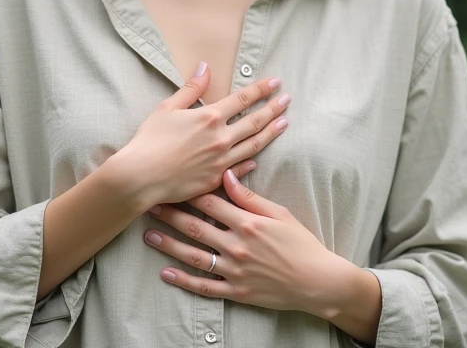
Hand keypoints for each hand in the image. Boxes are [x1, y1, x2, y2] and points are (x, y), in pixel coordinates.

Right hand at [110, 64, 289, 206]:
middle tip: (288, 100)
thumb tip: (205, 67)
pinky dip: (251, 162)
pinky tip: (258, 158)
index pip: (243, 99)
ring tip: (285, 123)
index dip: (261, 89)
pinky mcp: (216, 180)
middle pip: (255, 121)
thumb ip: (191, 88)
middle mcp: (221, 138)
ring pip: (254, 145)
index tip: (276, 83)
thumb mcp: (167, 107)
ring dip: (271, 133)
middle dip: (273, 109)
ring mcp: (221, 161)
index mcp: (209, 117)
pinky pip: (240, 169)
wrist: (141, 177)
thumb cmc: (149, 140)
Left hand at [142, 167, 358, 317]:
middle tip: (150, 206)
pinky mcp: (236, 292)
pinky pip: (205, 286)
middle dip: (170, 215)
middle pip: (196, 227)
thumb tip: (226, 174)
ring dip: (169, 245)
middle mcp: (237, 246)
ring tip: (149, 235)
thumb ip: (250, 196)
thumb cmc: (301, 243)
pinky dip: (183, 281)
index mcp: (248, 223)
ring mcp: (234, 270)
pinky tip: (166, 273)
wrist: (317, 281)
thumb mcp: (280, 214)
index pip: (210, 203)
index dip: (188, 193)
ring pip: (194, 256)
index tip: (170, 184)